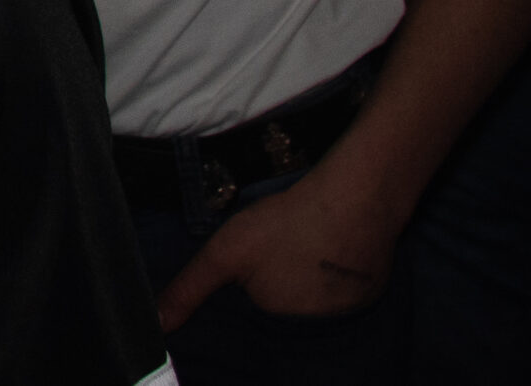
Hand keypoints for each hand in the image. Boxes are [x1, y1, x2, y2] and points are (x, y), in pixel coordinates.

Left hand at [158, 166, 401, 326]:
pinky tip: (330, 245)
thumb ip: (190, 289)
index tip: (262, 258)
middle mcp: (314, 328)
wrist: (353, 202)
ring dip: (309, 277)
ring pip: (314, 297)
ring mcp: (346, 312)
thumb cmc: (285, 225)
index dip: (254, 281)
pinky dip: (335, 272)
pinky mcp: (370, 293)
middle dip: (281, 280)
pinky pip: (343, 288)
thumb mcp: (224, 252)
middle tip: (285, 247)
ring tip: (305, 244)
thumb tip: (160, 325)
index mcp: (277, 320)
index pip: (256, 309)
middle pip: (285, 305)